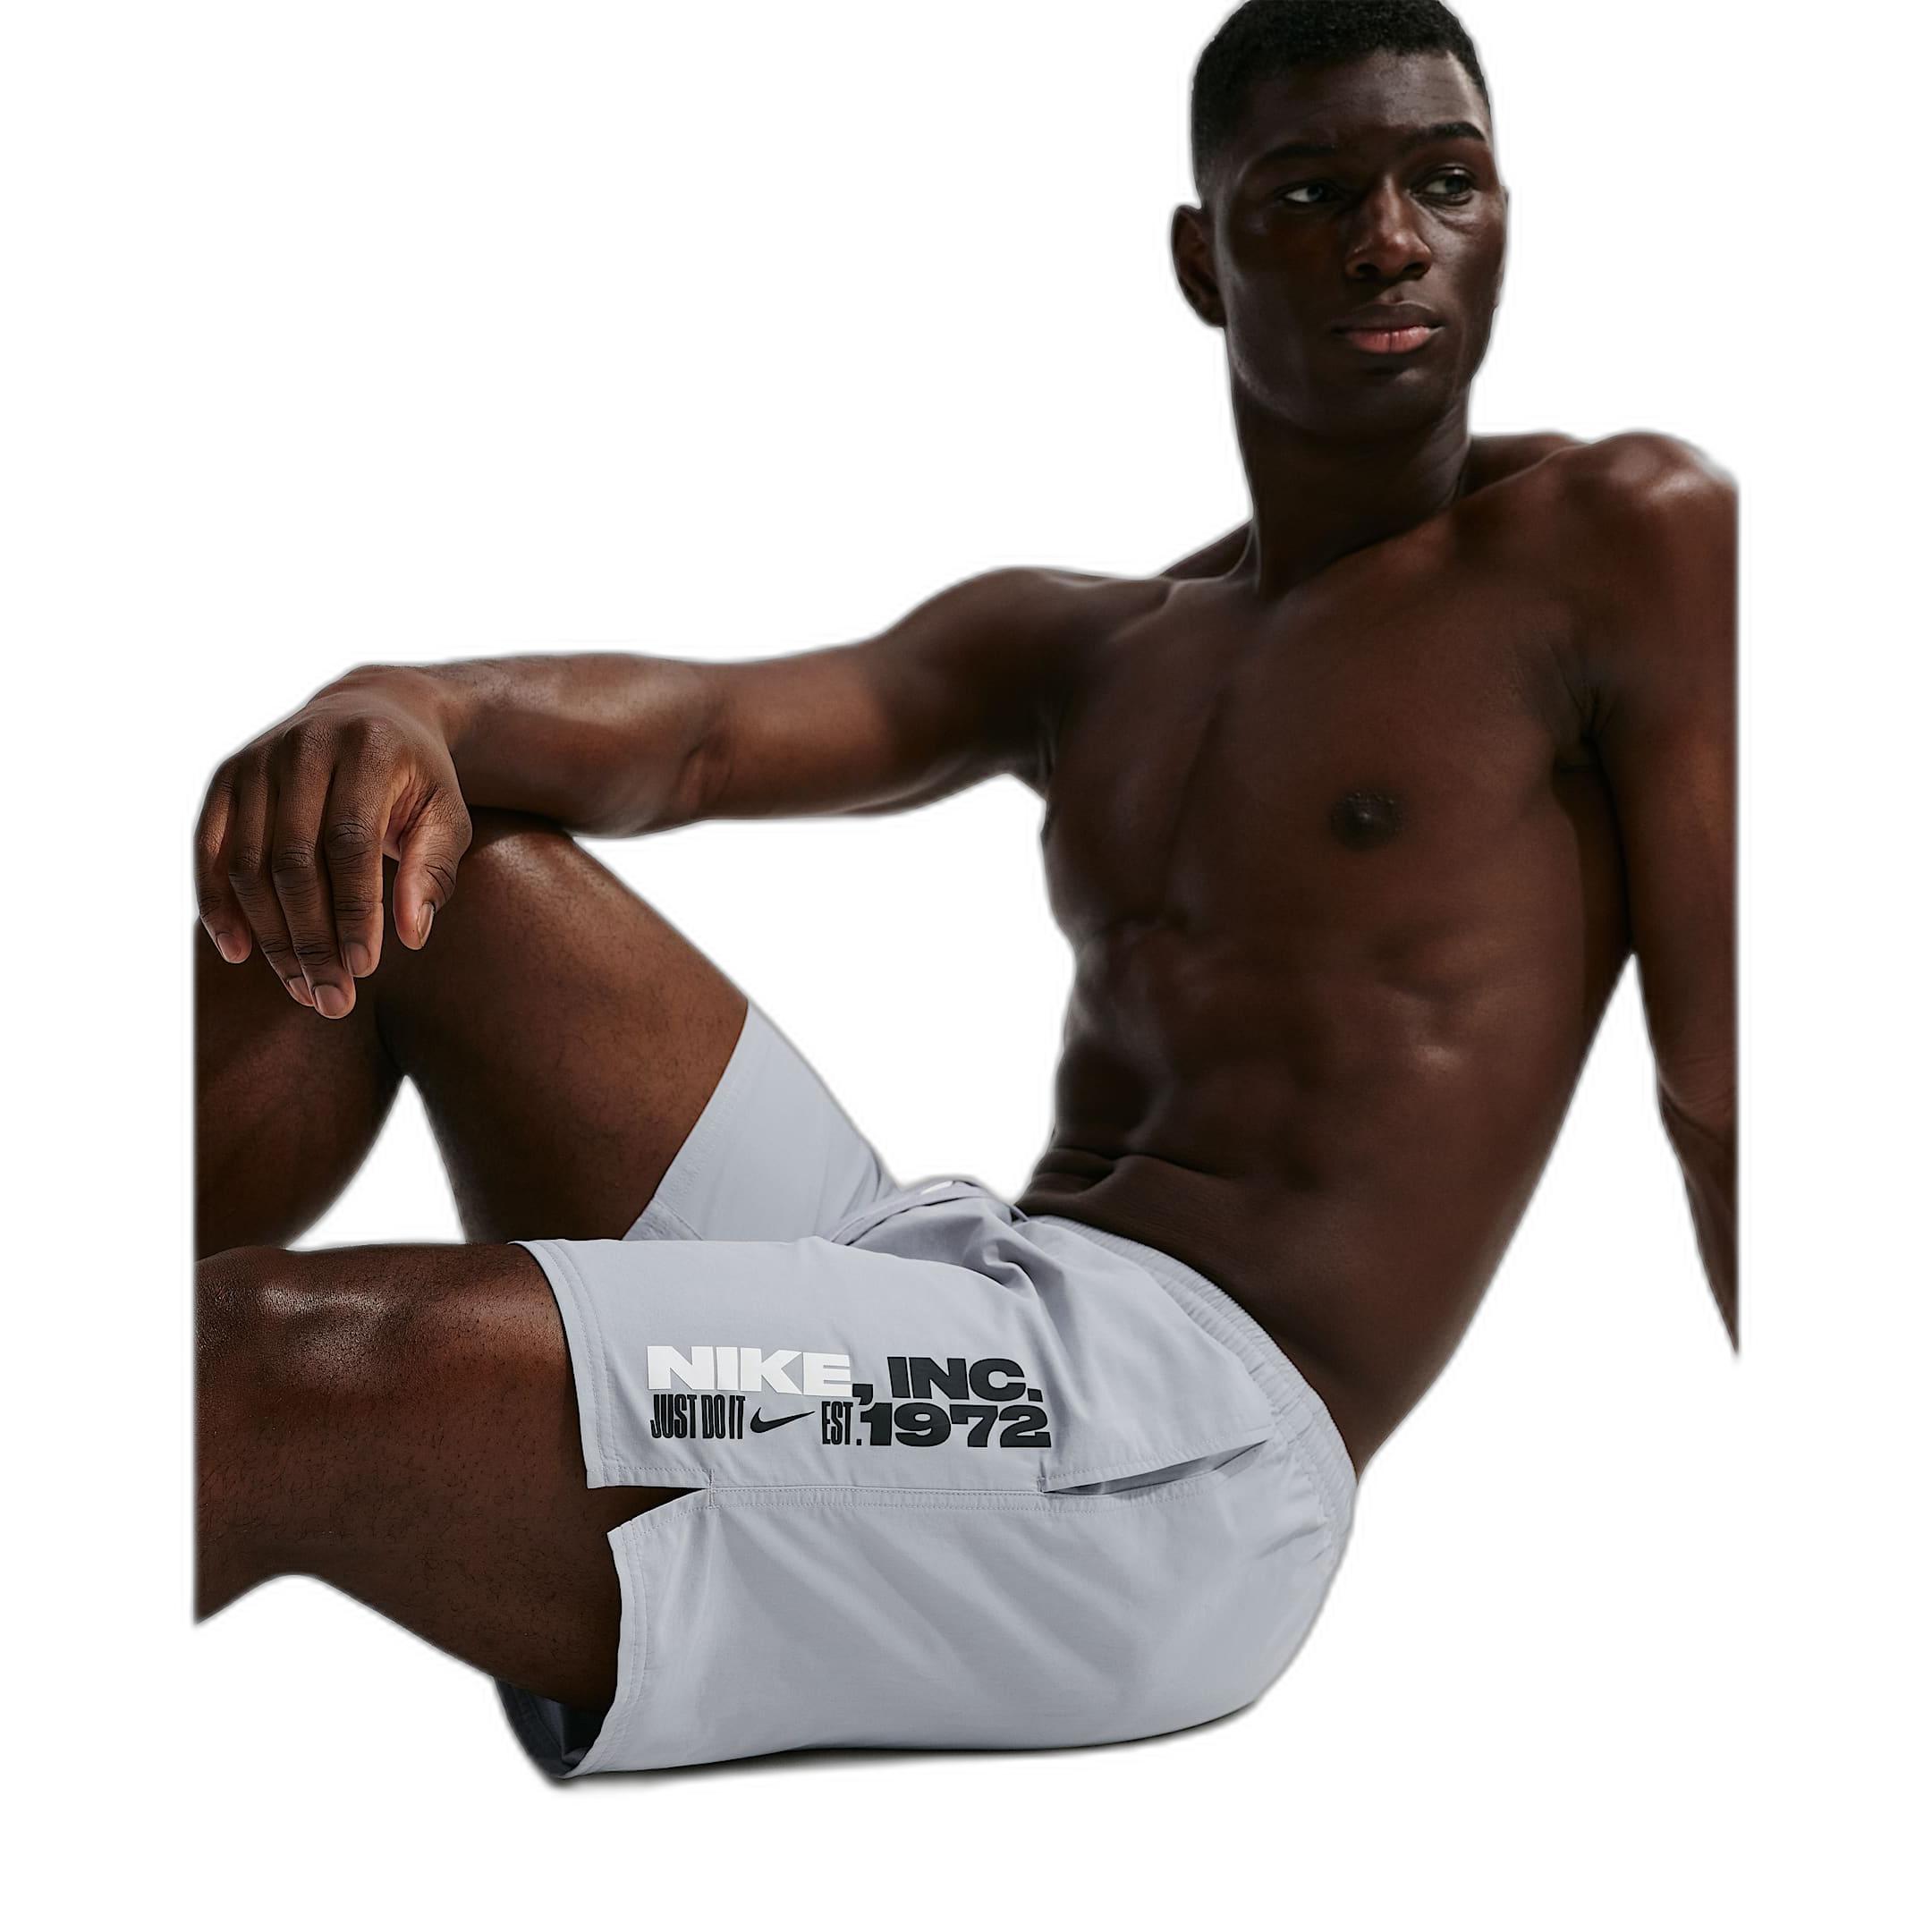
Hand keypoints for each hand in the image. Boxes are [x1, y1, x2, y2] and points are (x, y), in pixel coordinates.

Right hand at [195, 667, 472, 1016]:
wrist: (373, 710)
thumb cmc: (418, 778)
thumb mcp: (447, 814)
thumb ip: (434, 870)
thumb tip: (412, 935)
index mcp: (367, 749)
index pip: (350, 842)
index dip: (354, 909)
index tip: (365, 968)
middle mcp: (302, 747)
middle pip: (293, 860)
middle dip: (312, 938)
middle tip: (333, 998)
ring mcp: (255, 760)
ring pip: (247, 862)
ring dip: (270, 935)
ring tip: (301, 988)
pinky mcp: (225, 778)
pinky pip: (208, 849)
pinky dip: (217, 904)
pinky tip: (239, 952)